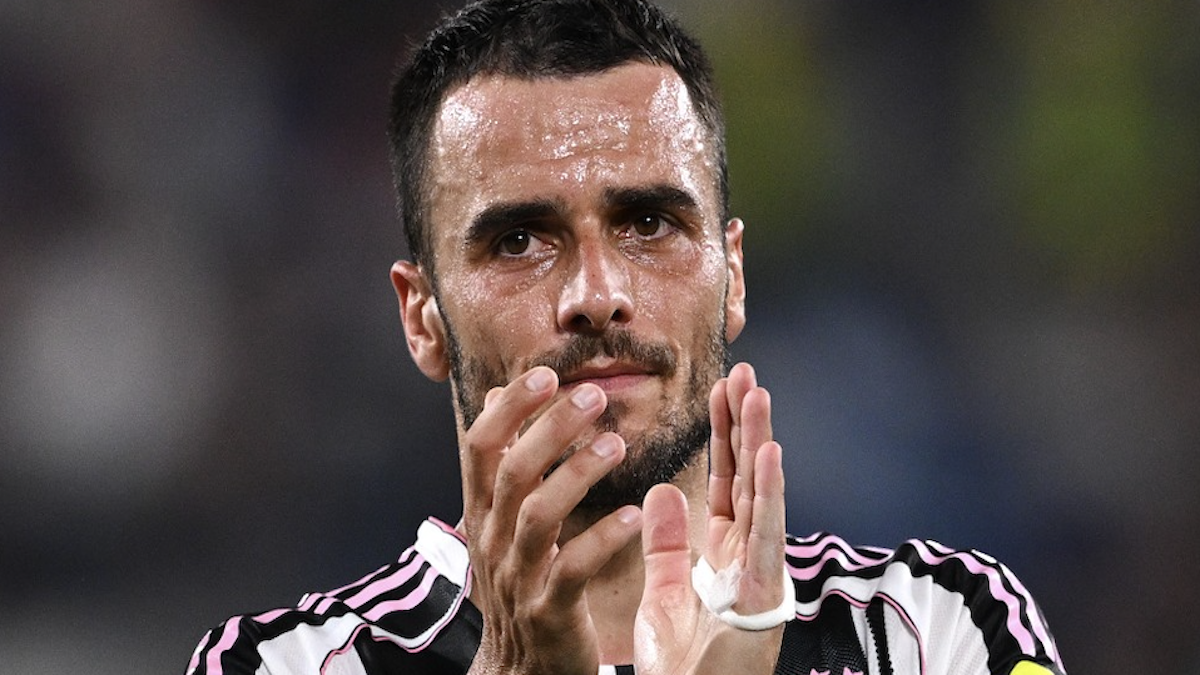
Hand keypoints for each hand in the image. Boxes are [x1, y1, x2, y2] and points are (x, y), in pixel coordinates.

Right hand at [460, 366, 642, 674]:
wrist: (520, 667)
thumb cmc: (520, 581)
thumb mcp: (500, 519)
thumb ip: (503, 459)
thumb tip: (497, 394)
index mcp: (482, 512)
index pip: (480, 447)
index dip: (509, 408)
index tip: (544, 374)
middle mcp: (492, 539)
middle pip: (512, 472)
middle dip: (550, 429)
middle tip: (592, 396)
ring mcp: (518, 576)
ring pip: (538, 515)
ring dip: (577, 474)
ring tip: (616, 444)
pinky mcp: (548, 611)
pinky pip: (572, 569)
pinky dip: (602, 539)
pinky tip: (632, 515)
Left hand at [635, 363, 786, 674]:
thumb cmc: (686, 662)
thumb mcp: (668, 590)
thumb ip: (666, 542)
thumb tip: (660, 490)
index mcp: (724, 551)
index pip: (725, 479)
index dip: (723, 434)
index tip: (721, 389)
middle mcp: (747, 553)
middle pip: (746, 475)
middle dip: (744, 423)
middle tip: (744, 372)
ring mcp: (758, 571)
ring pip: (761, 494)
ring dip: (760, 441)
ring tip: (758, 394)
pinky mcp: (761, 594)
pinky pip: (763, 534)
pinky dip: (767, 493)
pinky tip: (768, 452)